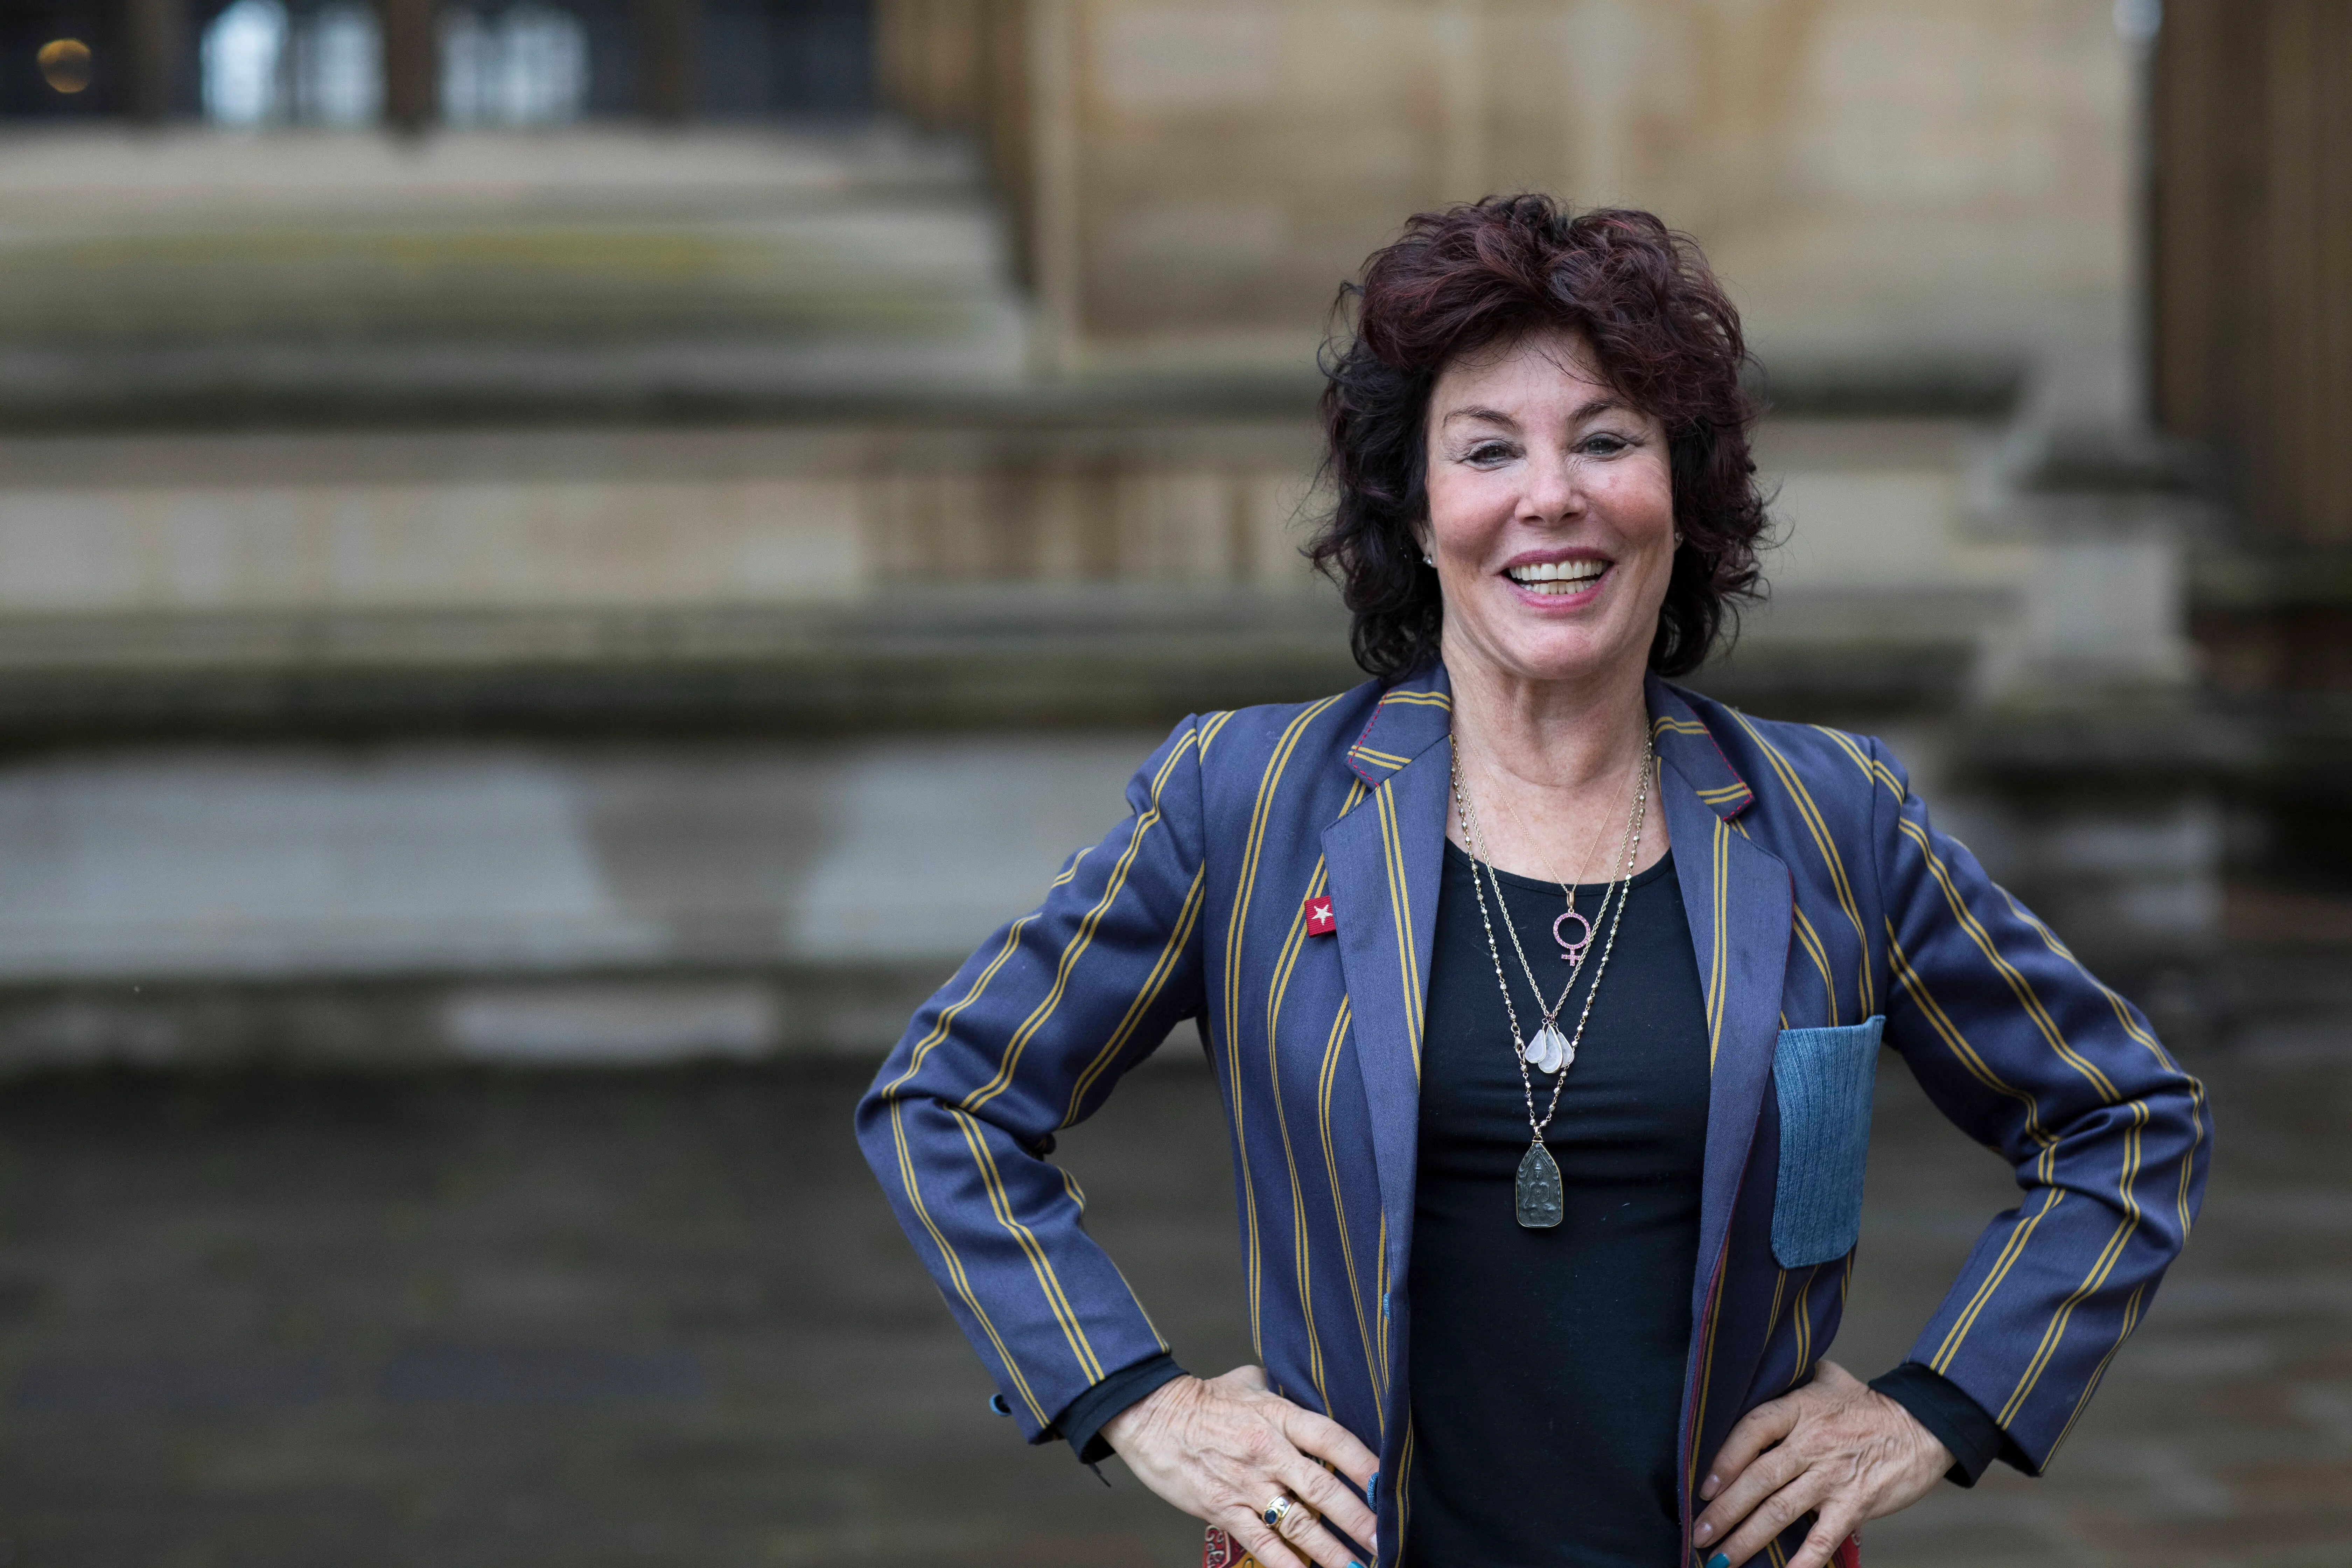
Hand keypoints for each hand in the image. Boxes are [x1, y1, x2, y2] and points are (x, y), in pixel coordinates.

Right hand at [1102, 1364, 1380, 1567]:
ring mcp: (1246, 1484)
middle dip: (1360, 1519)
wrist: (1149, 1415)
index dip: (1365, 1464)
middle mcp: (1268, 1452)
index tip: (1390, 1485)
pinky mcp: (1224, 1509)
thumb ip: (1283, 1391)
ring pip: (1299, 1523)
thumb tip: (1312, 1393)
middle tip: (1386, 1540)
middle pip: (1323, 1488)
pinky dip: (1286, 1564)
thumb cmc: (1203, 1398)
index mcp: (1278, 1416)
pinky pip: (1262, 1542)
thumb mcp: (1249, 1381)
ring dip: (1332, 1551)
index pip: (1333, 1440)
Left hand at [1691, 1360, 1949, 1567]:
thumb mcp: (1829, 1378)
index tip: (1705, 1486)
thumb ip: (1794, 1377)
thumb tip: (1764, 1369)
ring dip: (1747, 1539)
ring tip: (1720, 1559)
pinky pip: (1823, 1537)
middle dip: (1724, 1512)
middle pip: (1758, 1479)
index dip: (1724, 1458)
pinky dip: (1803, 1561)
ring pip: (1781, 1512)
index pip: (1751, 1431)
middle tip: (1698, 1533)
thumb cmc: (1870, 1406)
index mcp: (1799, 1410)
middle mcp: (1811, 1444)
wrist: (1925, 1426)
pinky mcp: (1856, 1503)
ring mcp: (1833, 1476)